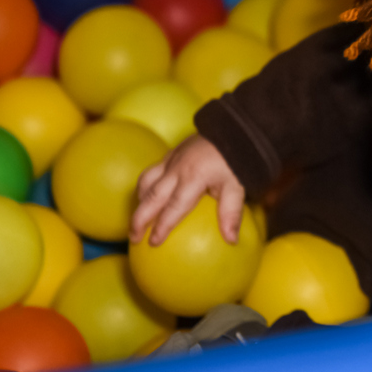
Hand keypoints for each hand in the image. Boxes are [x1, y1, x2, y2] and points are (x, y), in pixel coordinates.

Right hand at [130, 134, 245, 246]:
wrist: (233, 128)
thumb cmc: (236, 160)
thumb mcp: (238, 186)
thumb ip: (231, 213)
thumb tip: (231, 240)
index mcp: (192, 178)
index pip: (172, 207)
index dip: (161, 226)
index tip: (153, 243)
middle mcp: (176, 169)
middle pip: (151, 197)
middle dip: (139, 219)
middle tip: (134, 238)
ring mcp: (171, 159)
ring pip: (146, 181)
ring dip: (139, 201)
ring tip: (137, 219)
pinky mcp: (171, 153)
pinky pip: (151, 171)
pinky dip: (144, 186)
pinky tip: (148, 196)